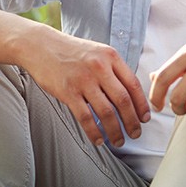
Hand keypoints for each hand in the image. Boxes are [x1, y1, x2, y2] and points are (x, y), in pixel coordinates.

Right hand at [18, 33, 149, 146]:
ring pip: (106, 111)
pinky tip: (98, 139)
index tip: (145, 117)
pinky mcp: (68, 91)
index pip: (133, 84)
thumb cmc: (71, 51)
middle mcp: (100, 67)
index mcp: (111, 57)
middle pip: (123, 100)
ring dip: (115, 130)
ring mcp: (83, 80)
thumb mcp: (98, 52)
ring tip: (119, 140)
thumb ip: (114, 69)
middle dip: (132, 121)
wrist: (41, 46)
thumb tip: (130, 94)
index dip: (141, 104)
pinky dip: (93, 131)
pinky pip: (85, 116)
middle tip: (136, 133)